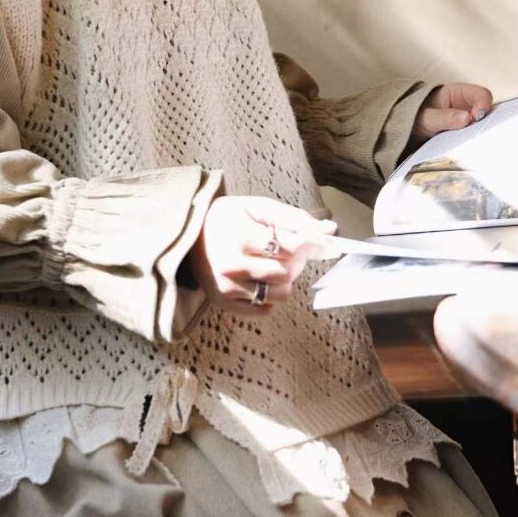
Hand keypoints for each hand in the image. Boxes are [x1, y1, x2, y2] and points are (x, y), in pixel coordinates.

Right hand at [188, 196, 336, 316]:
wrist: (186, 233)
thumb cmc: (226, 217)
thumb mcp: (257, 207)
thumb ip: (294, 218)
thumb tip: (330, 230)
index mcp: (240, 236)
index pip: (293, 247)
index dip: (313, 244)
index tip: (321, 242)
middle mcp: (232, 265)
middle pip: (289, 271)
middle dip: (297, 260)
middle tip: (288, 249)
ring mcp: (227, 287)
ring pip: (281, 293)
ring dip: (285, 279)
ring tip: (272, 264)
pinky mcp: (224, 302)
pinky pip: (264, 309)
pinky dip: (270, 296)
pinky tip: (259, 279)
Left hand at [409, 83, 492, 150]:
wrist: (407, 131)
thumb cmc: (416, 117)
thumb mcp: (427, 117)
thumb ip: (444, 117)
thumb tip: (467, 118)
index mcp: (458, 93)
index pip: (480, 94)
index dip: (483, 104)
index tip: (477, 117)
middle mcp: (467, 106)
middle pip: (487, 111)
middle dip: (485, 122)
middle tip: (477, 133)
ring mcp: (468, 121)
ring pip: (483, 126)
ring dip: (480, 134)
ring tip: (471, 142)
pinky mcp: (466, 134)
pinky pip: (476, 137)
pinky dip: (474, 142)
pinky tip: (469, 148)